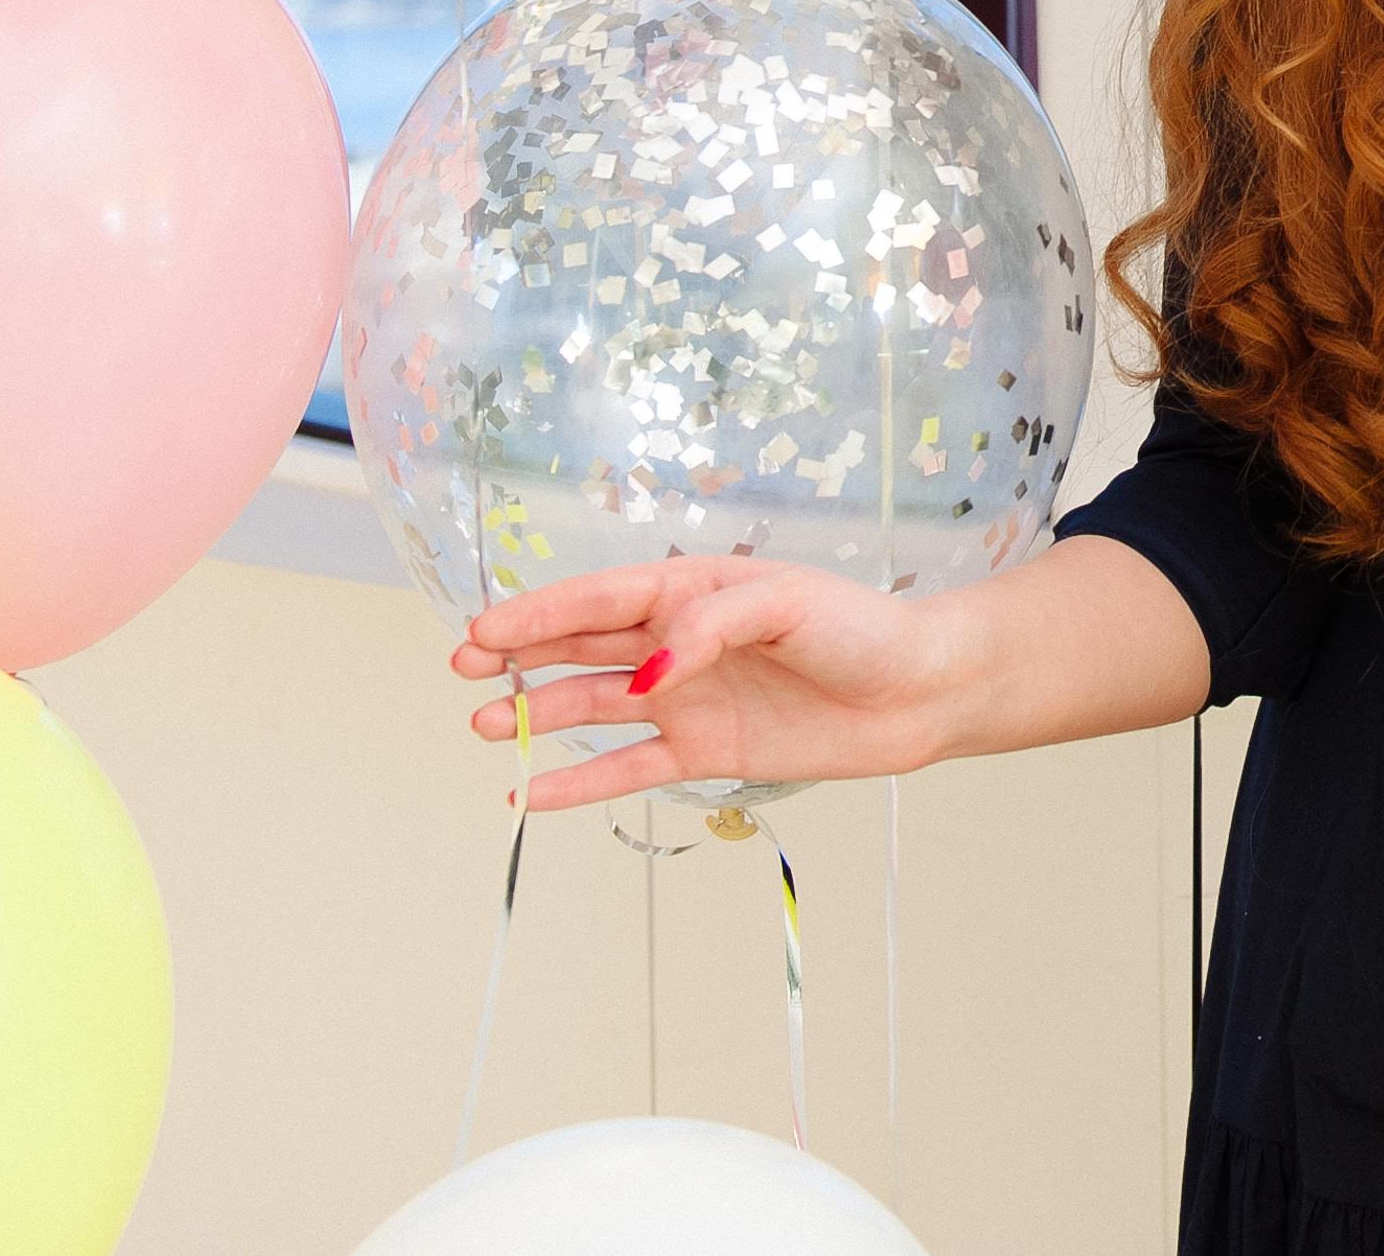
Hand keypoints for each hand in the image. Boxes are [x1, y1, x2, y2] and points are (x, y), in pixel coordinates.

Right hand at [452, 559, 973, 813]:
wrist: (918, 691)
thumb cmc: (860, 629)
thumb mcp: (787, 605)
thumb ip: (710, 630)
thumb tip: (648, 677)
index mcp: (694, 590)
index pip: (602, 598)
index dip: (541, 612)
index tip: (486, 628)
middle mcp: (679, 644)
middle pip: (583, 647)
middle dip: (521, 654)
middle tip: (464, 666)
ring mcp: (687, 699)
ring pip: (595, 707)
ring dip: (540, 716)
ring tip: (487, 724)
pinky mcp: (706, 752)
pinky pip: (631, 768)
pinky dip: (581, 783)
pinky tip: (532, 794)